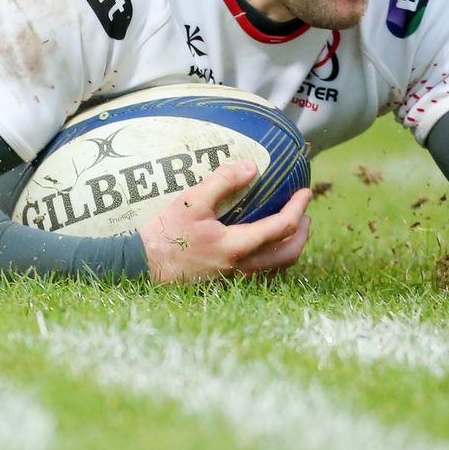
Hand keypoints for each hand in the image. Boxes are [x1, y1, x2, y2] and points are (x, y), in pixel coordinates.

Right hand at [139, 160, 312, 282]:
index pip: (281, 227)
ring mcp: (235, 278)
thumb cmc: (166, 234)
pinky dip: (273, 259)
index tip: (305, 192)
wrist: (143, 267)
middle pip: (288, 254)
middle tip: (305, 214)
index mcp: (237, 246)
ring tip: (291, 229)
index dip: (298, 208)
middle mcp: (242, 267)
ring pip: (277, 268)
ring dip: (290, 247)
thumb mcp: (191, 201)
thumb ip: (221, 182)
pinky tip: (264, 247)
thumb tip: (251, 167)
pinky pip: (262, 274)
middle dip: (302, 233)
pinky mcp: (226, 282)